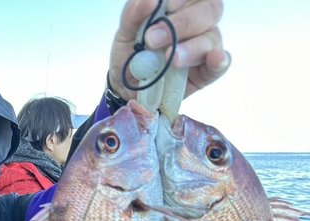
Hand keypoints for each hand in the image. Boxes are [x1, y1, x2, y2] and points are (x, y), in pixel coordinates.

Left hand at [109, 0, 229, 101]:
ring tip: (171, 58)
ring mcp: (205, 46)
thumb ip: (133, 14)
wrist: (125, 87)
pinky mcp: (207, 71)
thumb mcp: (125, 32)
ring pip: (212, 37)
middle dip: (183, 23)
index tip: (164, 9)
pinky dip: (219, 61)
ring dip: (192, 47)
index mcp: (180, 6)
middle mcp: (197, 22)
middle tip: (152, 40)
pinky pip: (221, 64)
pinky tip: (215, 58)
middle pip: (210, 9)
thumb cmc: (130, 53)